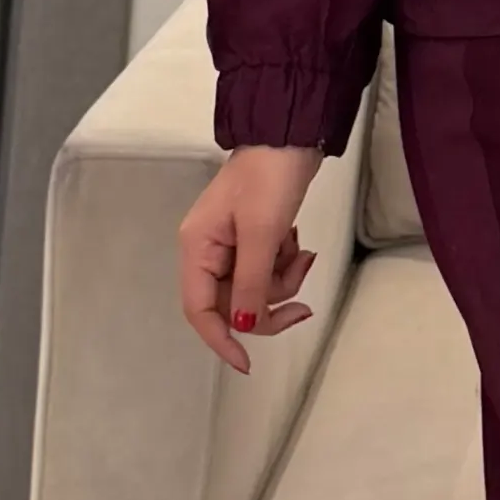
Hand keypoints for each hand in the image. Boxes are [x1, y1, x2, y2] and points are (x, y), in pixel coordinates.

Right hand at [179, 145, 326, 370]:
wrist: (290, 135)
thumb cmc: (270, 178)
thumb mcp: (261, 233)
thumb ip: (250, 283)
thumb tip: (241, 326)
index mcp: (196, 248)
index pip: (199, 310)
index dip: (221, 340)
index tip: (247, 363)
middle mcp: (207, 250)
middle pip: (231, 303)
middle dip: (268, 304)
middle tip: (303, 305)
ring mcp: (230, 244)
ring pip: (253, 289)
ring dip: (282, 280)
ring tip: (303, 253)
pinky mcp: (252, 237)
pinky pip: (266, 269)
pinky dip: (285, 263)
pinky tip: (298, 242)